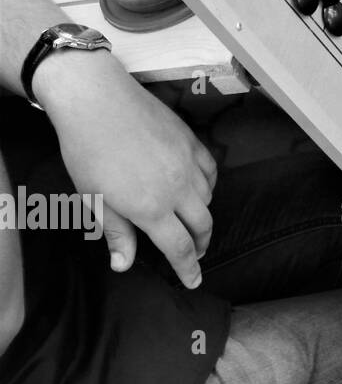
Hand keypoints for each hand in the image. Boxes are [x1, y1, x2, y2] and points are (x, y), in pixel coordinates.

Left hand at [36, 51, 216, 288]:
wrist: (99, 102)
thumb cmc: (88, 152)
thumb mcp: (95, 200)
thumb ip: (117, 233)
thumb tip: (124, 264)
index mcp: (152, 208)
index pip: (178, 247)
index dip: (187, 268)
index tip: (194, 281)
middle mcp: (178, 188)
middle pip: (202, 226)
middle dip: (200, 245)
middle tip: (193, 254)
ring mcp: (189, 163)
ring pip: (208, 198)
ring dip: (202, 215)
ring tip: (189, 220)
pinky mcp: (192, 142)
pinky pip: (210, 171)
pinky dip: (207, 185)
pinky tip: (197, 186)